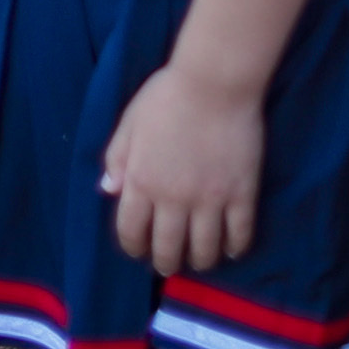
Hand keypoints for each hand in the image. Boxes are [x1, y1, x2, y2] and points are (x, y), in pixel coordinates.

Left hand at [101, 59, 267, 275]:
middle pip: (167, 247)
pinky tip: (232, 250)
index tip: (137, 250)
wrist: (215, 83)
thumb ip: (117, 159)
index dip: (132, 246)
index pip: (130, 230)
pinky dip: (235, 247)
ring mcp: (210, 199)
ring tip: (198, 262)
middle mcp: (173, 198)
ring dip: (199, 261)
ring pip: (204, 248)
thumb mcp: (130, 124)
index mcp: (141, 181)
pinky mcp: (241, 194)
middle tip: (167, 266)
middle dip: (164, 262)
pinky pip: (239, 233)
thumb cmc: (166, 97)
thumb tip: (107, 191)